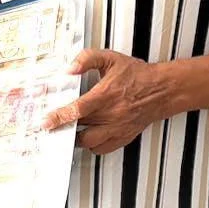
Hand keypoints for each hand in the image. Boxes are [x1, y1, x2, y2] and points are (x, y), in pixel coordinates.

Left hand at [43, 49, 169, 154]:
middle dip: (64, 128)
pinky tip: (88, 135)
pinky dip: (92, 145)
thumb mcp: (110, 58)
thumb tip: (69, 69)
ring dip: (76, 138)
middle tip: (52, 126)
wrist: (162, 89)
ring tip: (69, 130)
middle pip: (81, 129)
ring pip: (90, 143)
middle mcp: (112, 115)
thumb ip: (87, 59)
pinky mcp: (124, 137)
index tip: (46, 121)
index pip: (79, 109)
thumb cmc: (136, 74)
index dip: (60, 116)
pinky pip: (103, 149)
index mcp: (106, 95)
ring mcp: (118, 128)